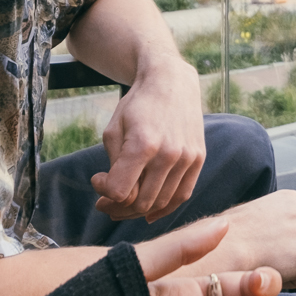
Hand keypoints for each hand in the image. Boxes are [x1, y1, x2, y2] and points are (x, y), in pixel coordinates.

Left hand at [93, 58, 205, 220]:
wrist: (171, 82)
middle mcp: (168, 154)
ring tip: (124, 204)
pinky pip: (182, 196)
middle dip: (117, 206)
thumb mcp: (114, 130)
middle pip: (140, 202)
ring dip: (137, 211)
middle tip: (105, 202)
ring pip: (160, 203)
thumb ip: (114, 165)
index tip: (98, 178)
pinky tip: (149, 213)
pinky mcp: (198, 159)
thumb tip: (115, 195)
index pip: (119, 191)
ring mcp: (187, 158)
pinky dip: (164, 209)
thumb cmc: (137, 105)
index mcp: (142, 145)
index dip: (103, 191)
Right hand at [207, 189, 295, 287]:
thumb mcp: (254, 211)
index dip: (286, 236)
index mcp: (291, 198)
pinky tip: (270, 269)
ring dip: (288, 266)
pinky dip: (286, 279)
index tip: (274, 242)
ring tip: (266, 261)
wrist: (231, 246)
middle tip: (268, 254)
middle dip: (291, 250)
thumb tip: (272, 229)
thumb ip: (271, 218)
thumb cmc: (231, 231)